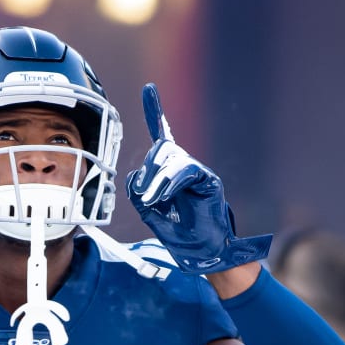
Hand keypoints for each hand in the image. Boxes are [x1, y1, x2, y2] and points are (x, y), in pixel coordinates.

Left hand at [125, 84, 270, 273]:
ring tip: (153, 201)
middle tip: (144, 194)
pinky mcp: (209, 181)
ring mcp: (198, 173)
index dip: (155, 112)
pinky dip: (171, 183)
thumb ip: (139, 193)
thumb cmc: (179, 234)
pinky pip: (187, 172)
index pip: (162, 137)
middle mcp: (184, 168)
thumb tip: (135, 176)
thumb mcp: (149, 213)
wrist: (201, 254)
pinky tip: (164, 196)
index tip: (149, 89)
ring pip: (171, 160)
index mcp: (168, 173)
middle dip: (147, 170)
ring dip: (156, 181)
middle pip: (160, 151)